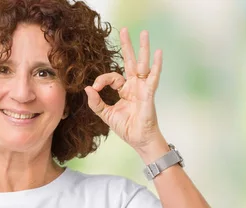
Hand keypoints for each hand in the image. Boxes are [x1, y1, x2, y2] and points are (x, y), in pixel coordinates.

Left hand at [84, 28, 163, 150]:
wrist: (139, 140)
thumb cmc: (127, 128)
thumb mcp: (106, 115)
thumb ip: (96, 103)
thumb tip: (88, 89)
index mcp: (124, 90)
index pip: (112, 77)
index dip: (102, 80)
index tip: (95, 88)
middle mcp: (134, 86)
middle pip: (130, 62)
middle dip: (127, 46)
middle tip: (124, 30)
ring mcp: (142, 88)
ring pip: (142, 65)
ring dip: (143, 49)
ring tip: (144, 33)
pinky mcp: (149, 94)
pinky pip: (153, 77)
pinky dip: (156, 65)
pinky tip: (158, 53)